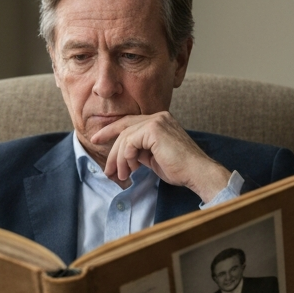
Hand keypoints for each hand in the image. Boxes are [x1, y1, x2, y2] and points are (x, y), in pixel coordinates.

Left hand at [90, 110, 230, 202]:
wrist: (196, 172)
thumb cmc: (179, 169)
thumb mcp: (154, 158)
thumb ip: (139, 151)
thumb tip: (123, 157)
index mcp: (159, 121)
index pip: (129, 123)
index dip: (111, 131)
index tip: (96, 139)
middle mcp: (158, 117)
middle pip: (123, 128)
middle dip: (111, 149)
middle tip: (106, 169)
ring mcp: (156, 121)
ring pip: (125, 137)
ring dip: (119, 160)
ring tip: (121, 176)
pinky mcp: (154, 129)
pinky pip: (130, 142)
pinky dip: (127, 157)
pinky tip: (133, 169)